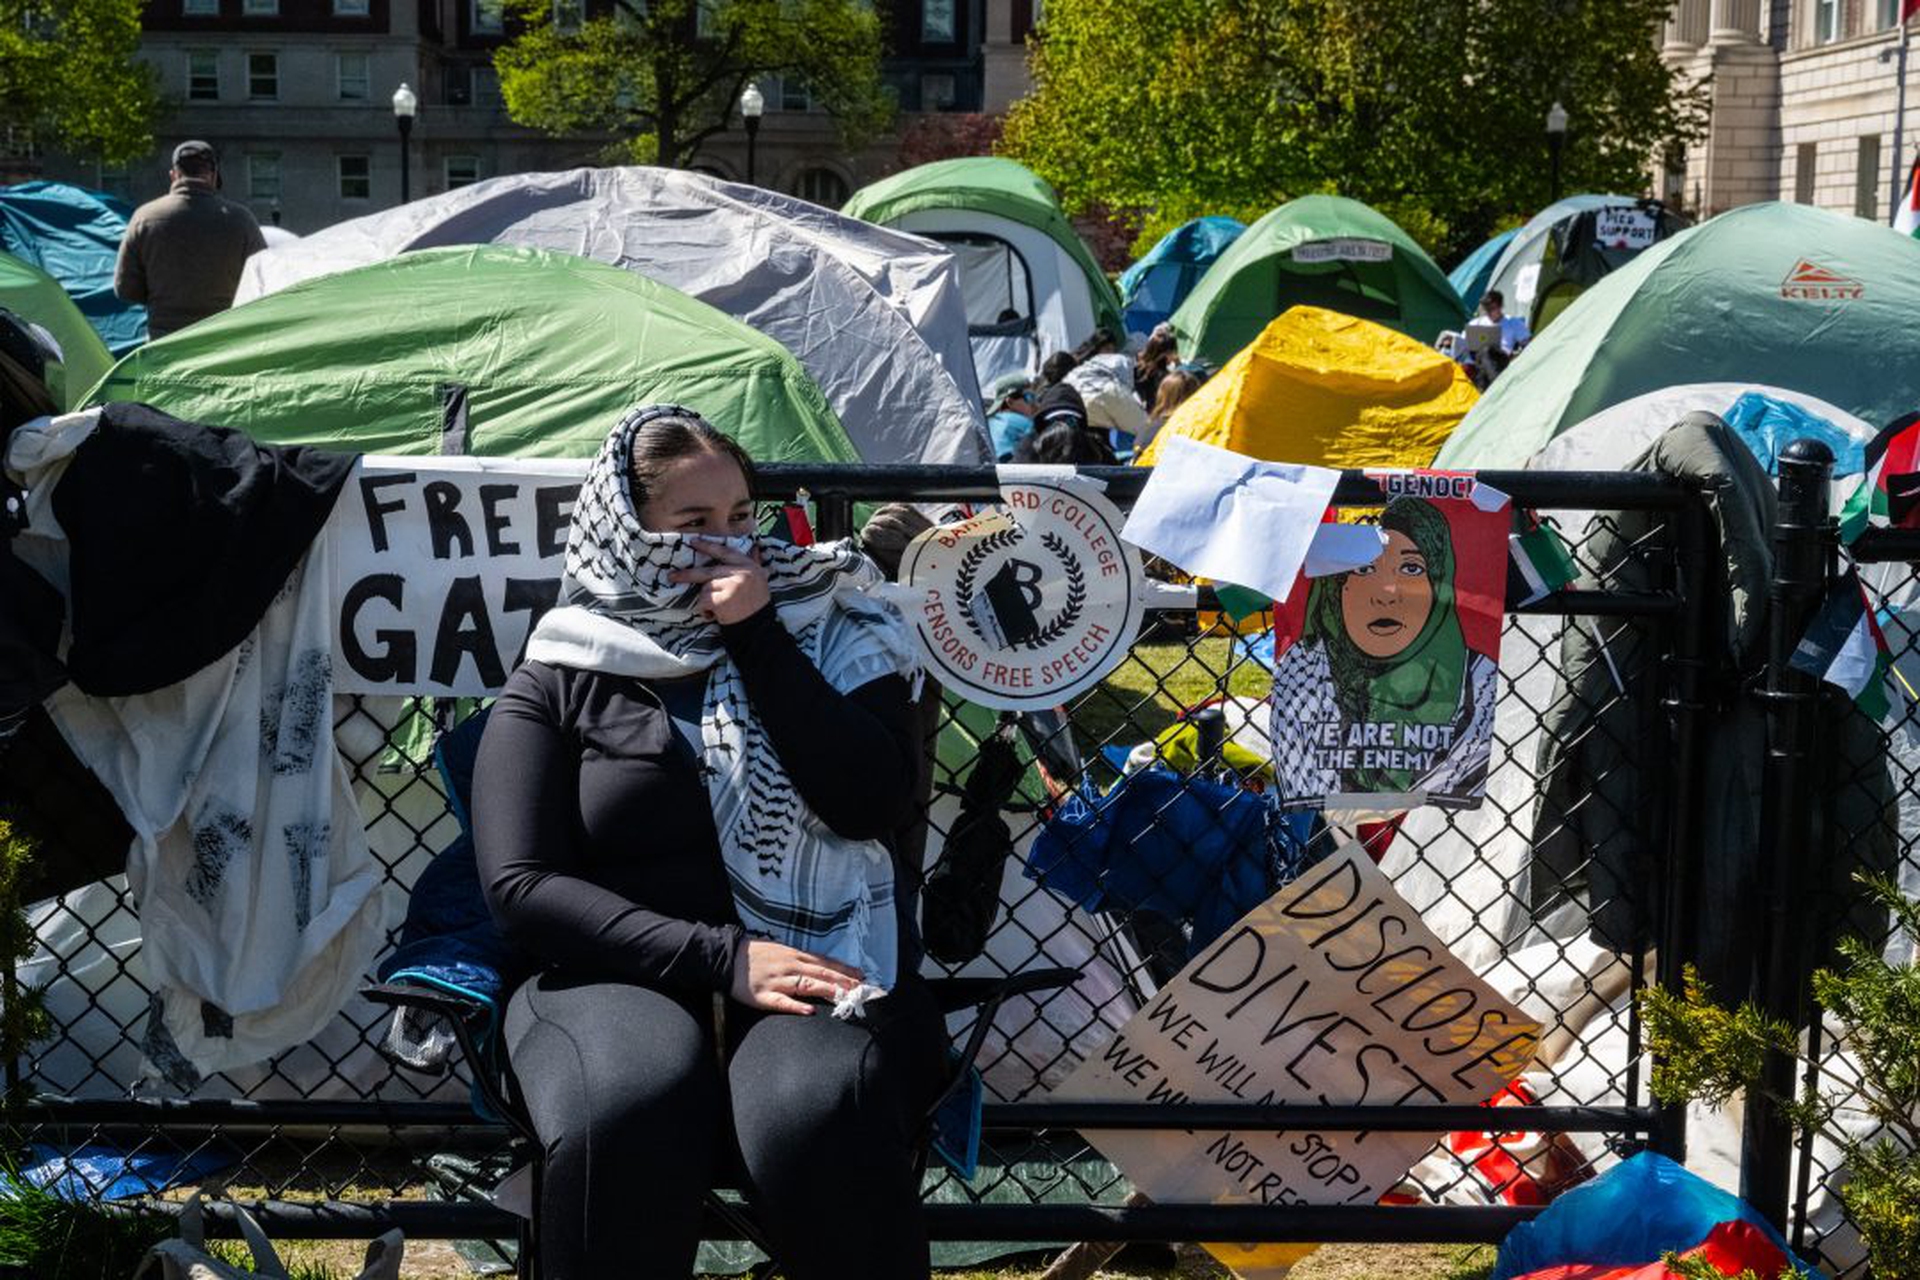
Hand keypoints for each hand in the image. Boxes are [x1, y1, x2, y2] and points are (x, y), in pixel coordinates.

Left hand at [669, 539, 770, 624]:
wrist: (759, 627)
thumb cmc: (756, 603)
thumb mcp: (760, 579)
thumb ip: (755, 562)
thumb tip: (755, 546)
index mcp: (748, 566)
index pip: (724, 552)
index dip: (708, 546)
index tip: (693, 542)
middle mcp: (741, 573)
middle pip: (707, 572)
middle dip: (687, 575)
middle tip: (671, 576)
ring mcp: (732, 586)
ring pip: (705, 588)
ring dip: (707, 601)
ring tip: (718, 609)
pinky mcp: (723, 600)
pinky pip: (704, 602)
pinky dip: (705, 611)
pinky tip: (716, 616)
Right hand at [730, 939, 863, 1015]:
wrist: (726, 957)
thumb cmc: (755, 953)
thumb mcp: (780, 949)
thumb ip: (800, 958)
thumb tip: (820, 965)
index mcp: (794, 955)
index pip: (825, 963)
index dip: (844, 969)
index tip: (861, 976)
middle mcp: (789, 966)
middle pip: (821, 974)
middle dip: (843, 981)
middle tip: (861, 988)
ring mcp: (777, 981)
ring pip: (807, 986)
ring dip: (828, 991)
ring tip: (845, 996)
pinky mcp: (764, 996)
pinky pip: (782, 1002)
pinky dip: (796, 1006)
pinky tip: (809, 1011)